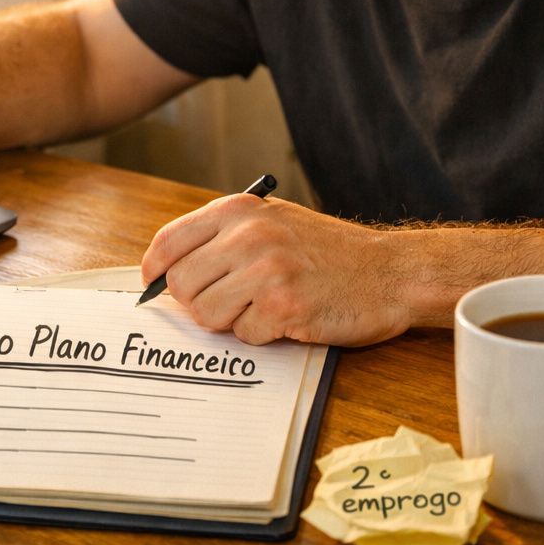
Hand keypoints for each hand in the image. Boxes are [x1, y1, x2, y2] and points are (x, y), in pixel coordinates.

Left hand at [140, 195, 415, 346]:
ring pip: (206, 315)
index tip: (155, 287)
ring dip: (230, 320)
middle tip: (227, 303)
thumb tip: (166, 270)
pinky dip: (262, 334)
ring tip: (262, 307)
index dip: (154, 271)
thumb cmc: (329, 251)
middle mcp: (248, 236)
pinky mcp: (283, 307)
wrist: (389, 272)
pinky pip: (244, 334)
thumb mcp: (272, 221)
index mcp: (239, 209)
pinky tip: (288, 317)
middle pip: (181, 285)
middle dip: (197, 303)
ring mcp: (265, 271)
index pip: (168, 242)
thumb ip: (222, 237)